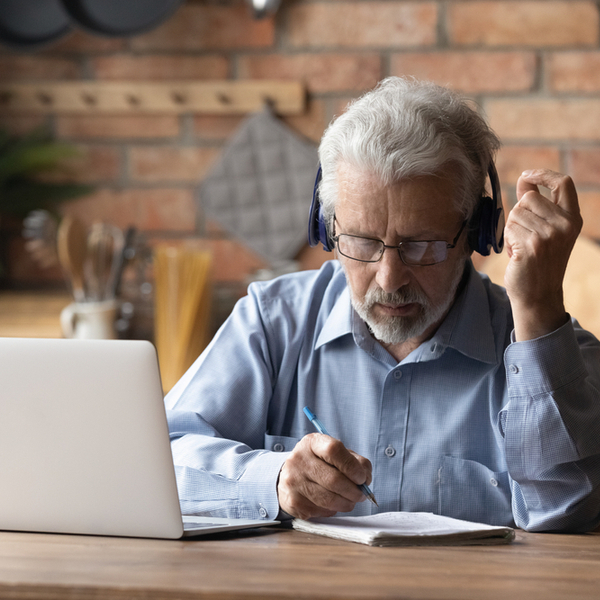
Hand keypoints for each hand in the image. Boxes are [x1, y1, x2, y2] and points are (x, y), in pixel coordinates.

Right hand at [277, 433, 371, 519]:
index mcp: (312, 442)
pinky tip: (332, 504)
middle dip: (354, 491)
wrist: (290, 475)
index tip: (362, 477)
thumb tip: (366, 480)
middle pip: (333, 479)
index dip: (352, 466)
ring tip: (350, 501)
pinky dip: (332, 510)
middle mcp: (299, 459)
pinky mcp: (292, 501)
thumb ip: (355, 462)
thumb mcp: (336, 454)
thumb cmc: (320, 463)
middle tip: (361, 495)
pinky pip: (320, 511)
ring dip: (346, 504)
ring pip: (329, 500)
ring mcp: (293, 481)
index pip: (334, 450)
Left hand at [504, 169, 581, 340]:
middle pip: (529, 198)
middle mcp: (565, 224)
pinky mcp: (533, 245)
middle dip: (518, 214)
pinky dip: (508, 241)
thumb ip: (538, 208)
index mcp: (573, 218)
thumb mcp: (547, 231)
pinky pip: (509, 228)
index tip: (527, 175)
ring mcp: (550, 235)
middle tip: (524, 237)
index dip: (543, 175)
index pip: (563, 183)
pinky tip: (517, 255)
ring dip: (512, 230)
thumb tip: (525, 181)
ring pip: (516, 213)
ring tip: (522, 248)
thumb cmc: (537, 262)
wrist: (537, 295)